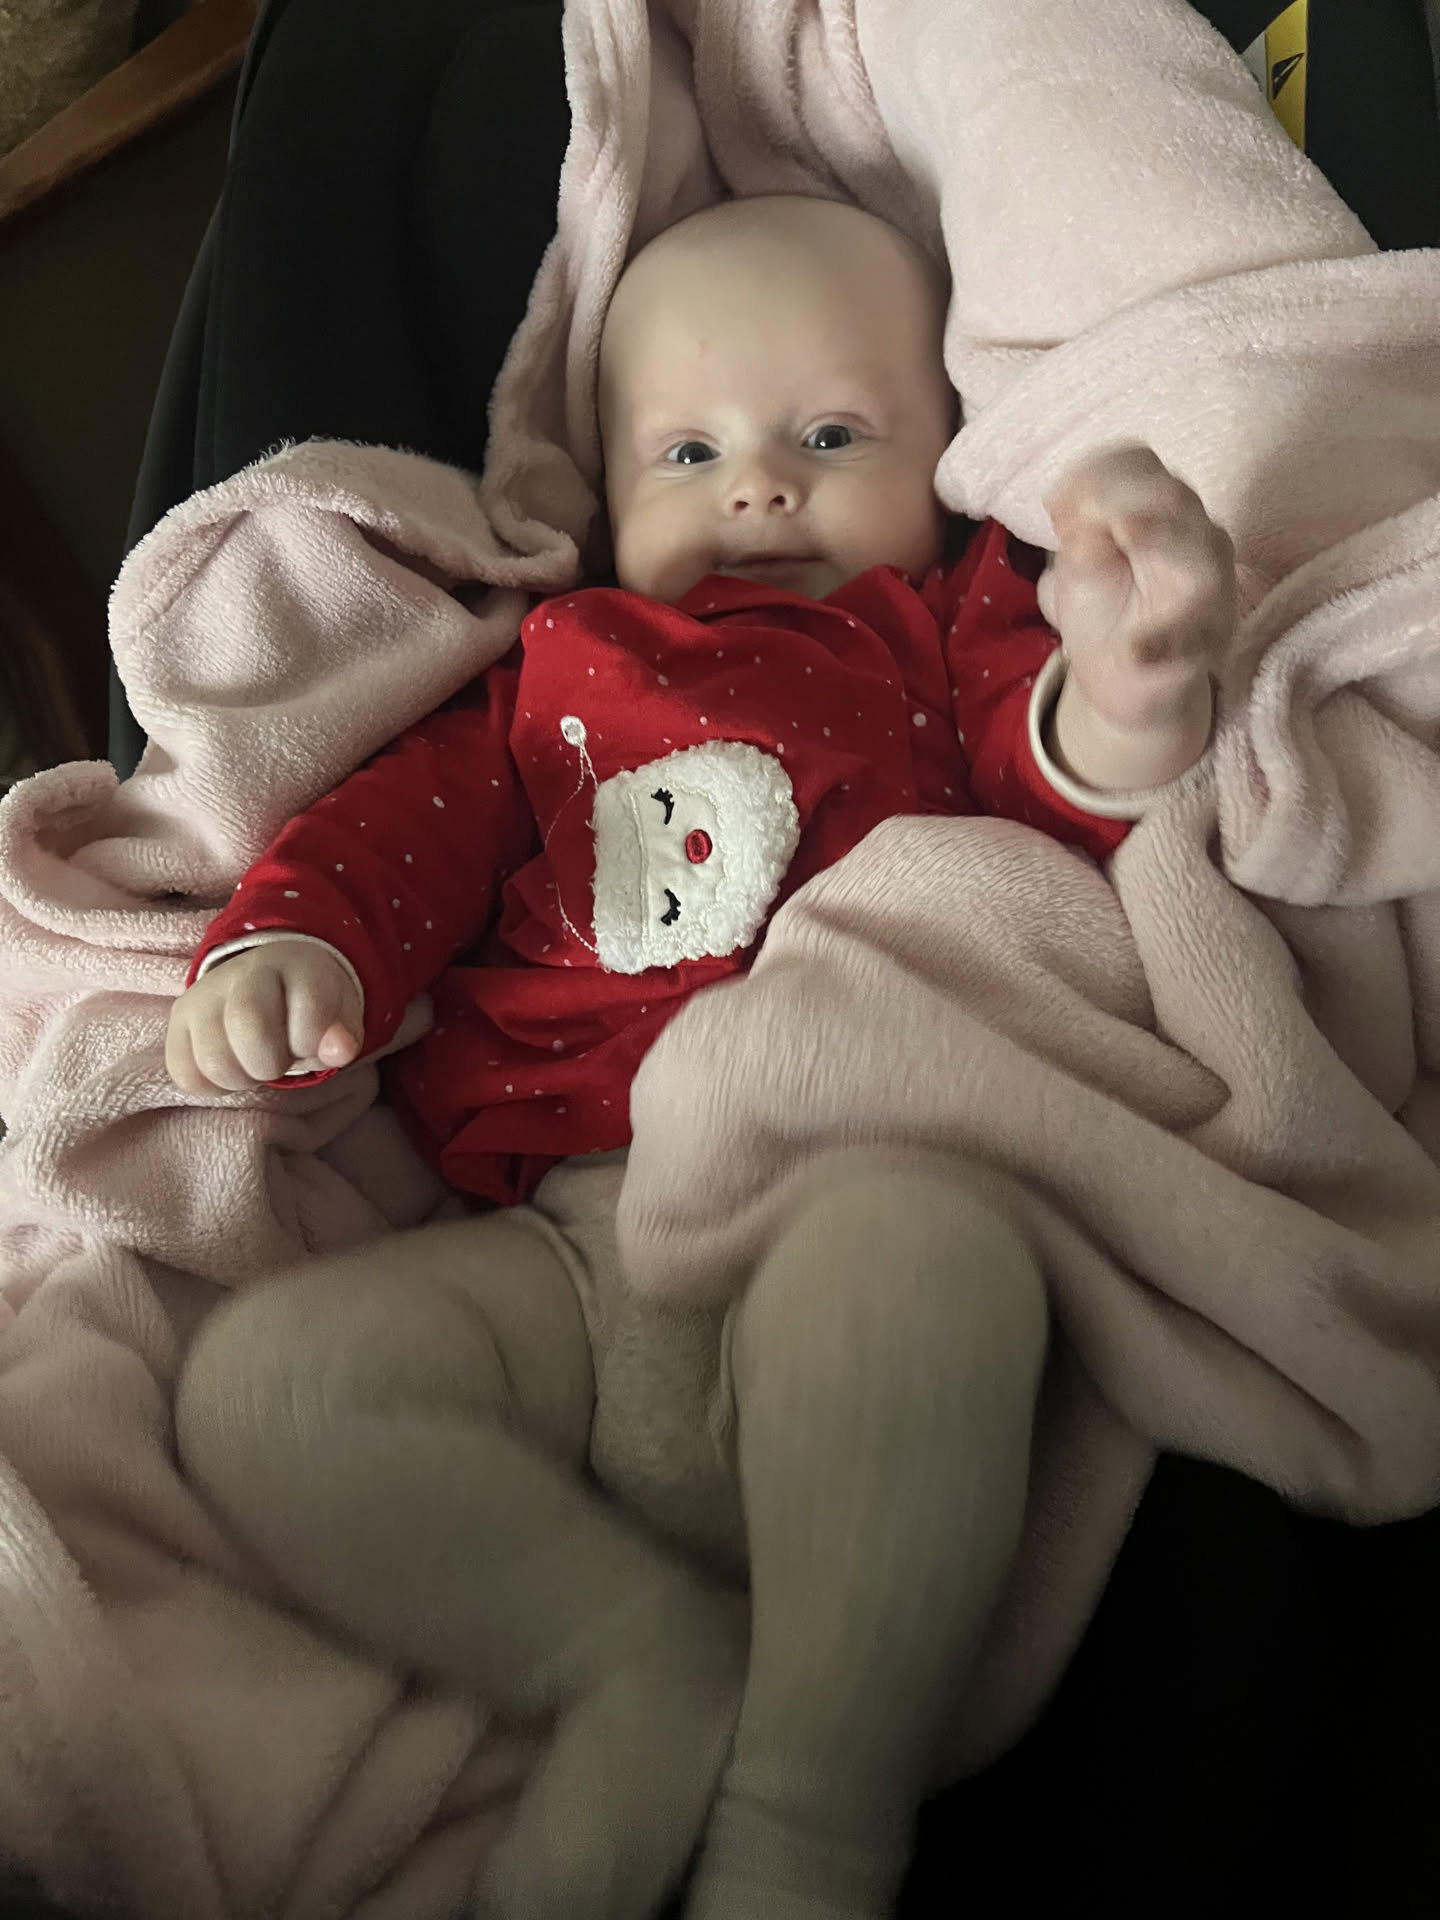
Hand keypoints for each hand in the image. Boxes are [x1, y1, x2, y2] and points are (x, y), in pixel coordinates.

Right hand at [166, 941, 363, 1093]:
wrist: (268, 979)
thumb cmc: (308, 1006)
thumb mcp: (339, 1014)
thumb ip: (343, 1034)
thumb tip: (339, 1052)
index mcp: (295, 964)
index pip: (306, 1005)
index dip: (311, 1040)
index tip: (309, 1044)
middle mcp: (243, 971)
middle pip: (247, 1024)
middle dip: (270, 1062)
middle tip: (277, 1062)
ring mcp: (204, 993)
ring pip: (212, 1057)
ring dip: (240, 1078)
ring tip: (253, 1066)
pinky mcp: (178, 1018)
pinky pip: (183, 1071)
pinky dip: (210, 1085)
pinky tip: (230, 1068)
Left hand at [1040, 445, 1235, 790]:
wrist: (1128, 683)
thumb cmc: (1106, 610)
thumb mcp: (1080, 565)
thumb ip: (1078, 532)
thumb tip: (1069, 498)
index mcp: (1160, 507)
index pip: (1139, 466)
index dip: (1097, 475)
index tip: (1055, 503)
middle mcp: (1195, 532)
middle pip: (1171, 497)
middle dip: (1123, 495)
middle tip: (1075, 516)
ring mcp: (1212, 581)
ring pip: (1200, 549)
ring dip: (1160, 535)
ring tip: (1126, 529)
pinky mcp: (1209, 635)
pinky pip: (1193, 633)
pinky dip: (1165, 640)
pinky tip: (1136, 650)